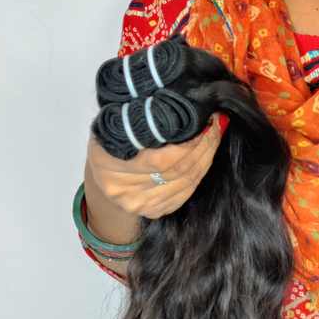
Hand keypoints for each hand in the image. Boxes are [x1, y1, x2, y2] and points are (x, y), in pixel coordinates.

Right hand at [86, 112, 224, 219]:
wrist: (102, 171)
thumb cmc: (111, 140)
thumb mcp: (116, 122)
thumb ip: (142, 119)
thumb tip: (180, 107)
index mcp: (108, 162)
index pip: (161, 159)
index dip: (189, 143)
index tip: (205, 122)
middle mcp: (122, 189)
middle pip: (178, 171)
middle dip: (203, 146)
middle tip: (217, 125)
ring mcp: (138, 204)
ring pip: (186, 183)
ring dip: (205, 158)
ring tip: (214, 137)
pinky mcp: (152, 211)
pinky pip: (185, 193)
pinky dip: (199, 174)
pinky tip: (206, 157)